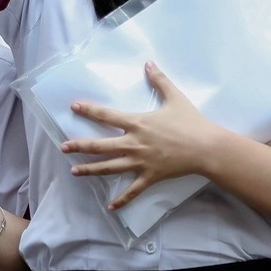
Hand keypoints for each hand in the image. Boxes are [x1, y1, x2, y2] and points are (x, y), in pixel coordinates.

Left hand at [61, 61, 216, 209]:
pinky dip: (121, 200)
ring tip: (74, 171)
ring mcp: (141, 162)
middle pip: (100, 146)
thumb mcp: (175, 97)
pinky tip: (110, 207)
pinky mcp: (150, 176)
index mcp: (138, 123)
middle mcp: (134, 143)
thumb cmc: (191, 122)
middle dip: (80, 146)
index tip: (74, 107)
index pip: (107, 116)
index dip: (89, 111)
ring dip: (90, 170)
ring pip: (110, 167)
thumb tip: (149, 62)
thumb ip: (160, 80)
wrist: (206, 147)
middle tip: (63, 147)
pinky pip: (133, 190)